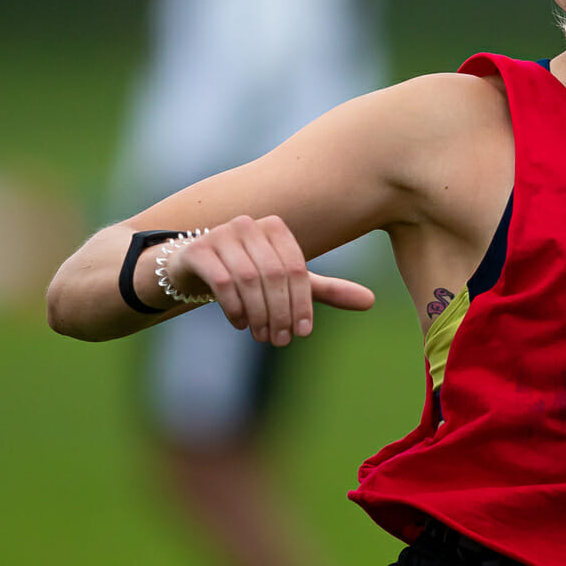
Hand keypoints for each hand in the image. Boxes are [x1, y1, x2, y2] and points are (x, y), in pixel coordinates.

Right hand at [167, 215, 374, 345]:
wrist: (194, 268)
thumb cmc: (250, 274)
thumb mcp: (288, 283)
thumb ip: (326, 290)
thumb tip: (371, 301)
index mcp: (275, 227)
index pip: (296, 269)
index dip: (302, 304)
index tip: (303, 332)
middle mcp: (248, 225)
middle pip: (274, 276)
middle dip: (280, 313)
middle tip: (280, 340)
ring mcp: (220, 234)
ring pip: (248, 280)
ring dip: (258, 314)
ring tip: (262, 336)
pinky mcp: (197, 250)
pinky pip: (221, 281)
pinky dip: (234, 307)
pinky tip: (240, 323)